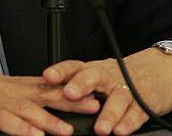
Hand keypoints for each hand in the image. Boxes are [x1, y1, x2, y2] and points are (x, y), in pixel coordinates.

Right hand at [0, 72, 99, 134]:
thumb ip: (5, 104)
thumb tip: (27, 114)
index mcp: (3, 86)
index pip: (40, 85)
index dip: (66, 90)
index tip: (89, 93)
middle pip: (39, 93)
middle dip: (68, 100)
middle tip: (93, 106)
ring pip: (23, 108)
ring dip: (47, 119)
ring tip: (69, 130)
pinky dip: (18, 128)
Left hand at [43, 48, 171, 134]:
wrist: (151, 72)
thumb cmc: (114, 78)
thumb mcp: (94, 77)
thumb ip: (73, 83)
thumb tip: (46, 95)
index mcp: (92, 70)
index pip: (74, 66)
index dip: (60, 70)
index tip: (47, 76)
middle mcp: (106, 77)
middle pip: (93, 76)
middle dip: (80, 84)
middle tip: (69, 94)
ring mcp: (124, 88)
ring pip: (117, 97)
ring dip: (108, 113)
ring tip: (100, 129)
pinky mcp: (142, 103)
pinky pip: (135, 112)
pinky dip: (128, 122)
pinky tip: (120, 131)